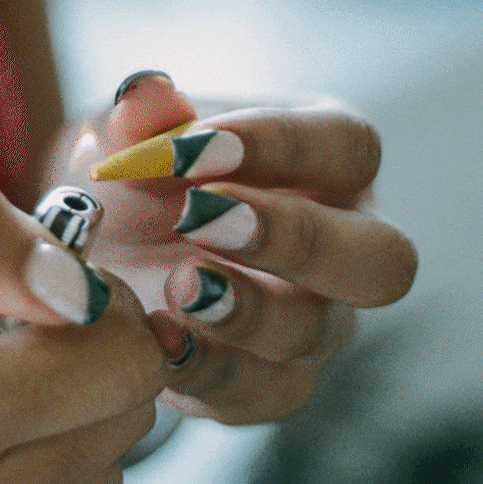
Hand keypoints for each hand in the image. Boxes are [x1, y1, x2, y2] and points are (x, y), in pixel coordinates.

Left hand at [59, 72, 417, 424]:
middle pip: (379, 257)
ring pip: (318, 330)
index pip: (345, 147)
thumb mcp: (128, 140)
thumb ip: (142, 121)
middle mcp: (343, 246)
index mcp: (327, 163)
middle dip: (293, 239)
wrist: (103, 263)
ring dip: (247, 309)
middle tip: (199, 218)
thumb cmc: (137, 185)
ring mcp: (316, 322)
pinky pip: (262, 391)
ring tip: (175, 285)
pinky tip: (158, 339)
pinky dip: (209, 370)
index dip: (279, 146)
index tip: (191, 148)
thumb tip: (146, 92)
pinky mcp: (271, 382)